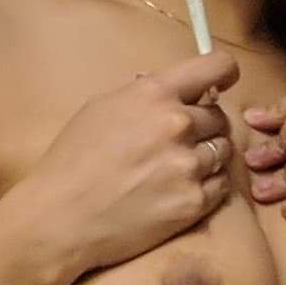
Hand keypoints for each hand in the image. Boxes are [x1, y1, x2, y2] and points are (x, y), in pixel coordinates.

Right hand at [9, 49, 241, 282]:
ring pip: (223, 151)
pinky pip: (221, 185)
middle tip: (181, 141)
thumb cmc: (72, 161)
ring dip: (207, 156)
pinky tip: (181, 189)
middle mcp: (177, 125)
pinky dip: (207, 185)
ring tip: (177, 169)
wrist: (61, 218)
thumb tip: (174, 91)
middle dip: (205, 125)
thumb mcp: (101, 108)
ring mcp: (188, 166)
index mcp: (154, 94)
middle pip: (219, 116)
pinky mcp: (193, 203)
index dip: (224, 73)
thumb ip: (143, 95)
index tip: (223, 82)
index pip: (215, 66)